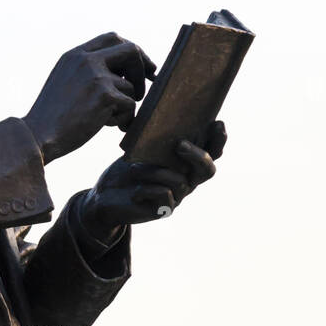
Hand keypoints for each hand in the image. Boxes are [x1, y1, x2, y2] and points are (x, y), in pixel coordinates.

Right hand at [23, 32, 155, 163]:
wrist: (38, 135)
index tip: (142, 65)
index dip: (132, 50)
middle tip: (147, 84)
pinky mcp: (105, 95)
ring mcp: (96, 76)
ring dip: (126, 105)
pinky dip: (124, 119)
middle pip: (130, 51)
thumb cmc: (52, 117)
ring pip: (130, 86)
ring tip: (109, 119)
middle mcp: (86, 60)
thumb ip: (86, 72)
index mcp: (75, 55)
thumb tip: (122, 74)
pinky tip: (107, 127)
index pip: (112, 39)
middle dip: (143, 67)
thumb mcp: (65, 83)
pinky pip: (129, 105)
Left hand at [78, 121, 226, 243]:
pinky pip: (165, 195)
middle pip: (207, 170)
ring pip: (179, 181)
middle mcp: (186, 180)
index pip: (212, 151)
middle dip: (198, 155)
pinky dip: (148, 188)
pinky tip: (135, 191)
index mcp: (185, 163)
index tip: (217, 123)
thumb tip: (163, 115)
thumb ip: (156, 138)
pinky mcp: (163, 210)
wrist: (106, 197)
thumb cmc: (126, 170)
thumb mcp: (140, 149)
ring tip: (134, 169)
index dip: (219, 140)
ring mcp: (177, 196)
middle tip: (179, 144)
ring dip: (155, 172)